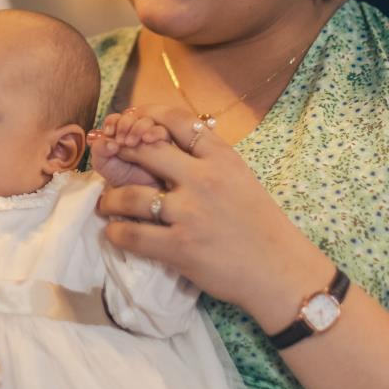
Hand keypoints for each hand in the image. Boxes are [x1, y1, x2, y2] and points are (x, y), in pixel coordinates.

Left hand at [87, 108, 170, 188]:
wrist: (138, 196)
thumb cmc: (120, 178)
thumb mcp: (103, 164)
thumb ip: (99, 150)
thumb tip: (109, 141)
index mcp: (118, 133)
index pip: (116, 118)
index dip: (112, 121)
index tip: (108, 132)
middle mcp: (135, 131)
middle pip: (132, 116)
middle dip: (124, 124)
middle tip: (121, 141)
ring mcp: (151, 136)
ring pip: (148, 121)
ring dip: (138, 127)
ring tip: (131, 143)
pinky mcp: (165, 143)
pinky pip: (163, 131)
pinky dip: (154, 132)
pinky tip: (147, 140)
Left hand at [93, 105, 330, 329]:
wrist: (280, 272)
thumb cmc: (261, 225)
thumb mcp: (240, 177)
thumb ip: (208, 160)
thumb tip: (167, 143)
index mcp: (222, 158)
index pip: (177, 120)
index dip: (147, 116)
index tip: (132, 124)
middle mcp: (204, 179)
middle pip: (145, 149)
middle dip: (121, 152)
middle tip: (110, 162)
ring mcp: (190, 214)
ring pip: (129, 195)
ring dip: (111, 199)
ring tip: (108, 204)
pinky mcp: (180, 247)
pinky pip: (131, 235)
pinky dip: (116, 232)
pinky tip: (116, 231)